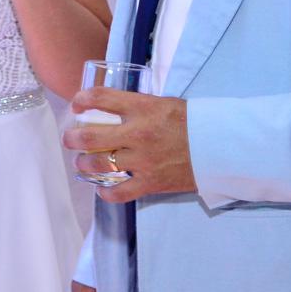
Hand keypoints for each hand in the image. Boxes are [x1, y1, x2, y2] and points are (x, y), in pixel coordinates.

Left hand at [62, 87, 196, 201]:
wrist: (220, 146)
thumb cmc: (193, 121)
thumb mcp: (164, 103)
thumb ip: (139, 107)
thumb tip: (115, 109)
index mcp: (143, 108)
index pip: (102, 98)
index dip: (83, 99)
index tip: (77, 103)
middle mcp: (138, 133)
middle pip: (91, 136)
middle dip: (73, 137)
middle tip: (70, 139)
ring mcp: (142, 160)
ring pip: (99, 164)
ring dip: (84, 163)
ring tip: (82, 162)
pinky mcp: (150, 182)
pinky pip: (119, 192)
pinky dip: (106, 193)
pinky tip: (102, 190)